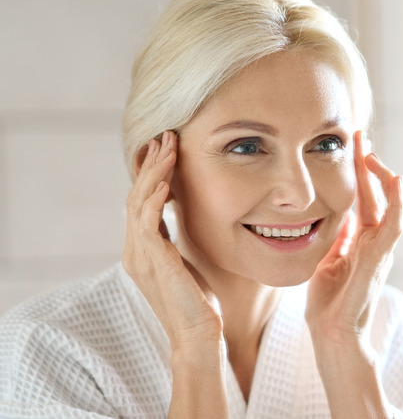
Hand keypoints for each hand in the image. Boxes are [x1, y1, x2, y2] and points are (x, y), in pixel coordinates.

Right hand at [122, 131, 222, 350]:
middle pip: (136, 195)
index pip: (141, 201)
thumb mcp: (185, 262)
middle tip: (165, 135)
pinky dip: (155, 200)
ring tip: (168, 147)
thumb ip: (176, 241)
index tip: (165, 147)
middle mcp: (135, 250)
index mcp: (142, 249)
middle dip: (151, 164)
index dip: (151, 172)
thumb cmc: (198, 301)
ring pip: (139, 203)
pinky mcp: (153, 263)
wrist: (197, 335)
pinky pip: (148, 224)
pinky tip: (166, 183)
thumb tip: (183, 217)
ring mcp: (140, 257)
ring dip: (155, 172)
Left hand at [306, 130, 402, 347]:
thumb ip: (340, 239)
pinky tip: (395, 180)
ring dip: (383, 176)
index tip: (352, 145)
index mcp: (363, 241)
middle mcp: (376, 242)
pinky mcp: (379, 259)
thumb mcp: (329, 261)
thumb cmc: (330, 305)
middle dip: (370, 164)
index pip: (367, 197)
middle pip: (381, 194)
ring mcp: (381, 250)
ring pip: (394, 204)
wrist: (333, 336)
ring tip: (370, 152)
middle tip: (359, 136)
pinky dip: (397, 201)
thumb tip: (342, 216)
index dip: (361, 171)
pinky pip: (395, 225)